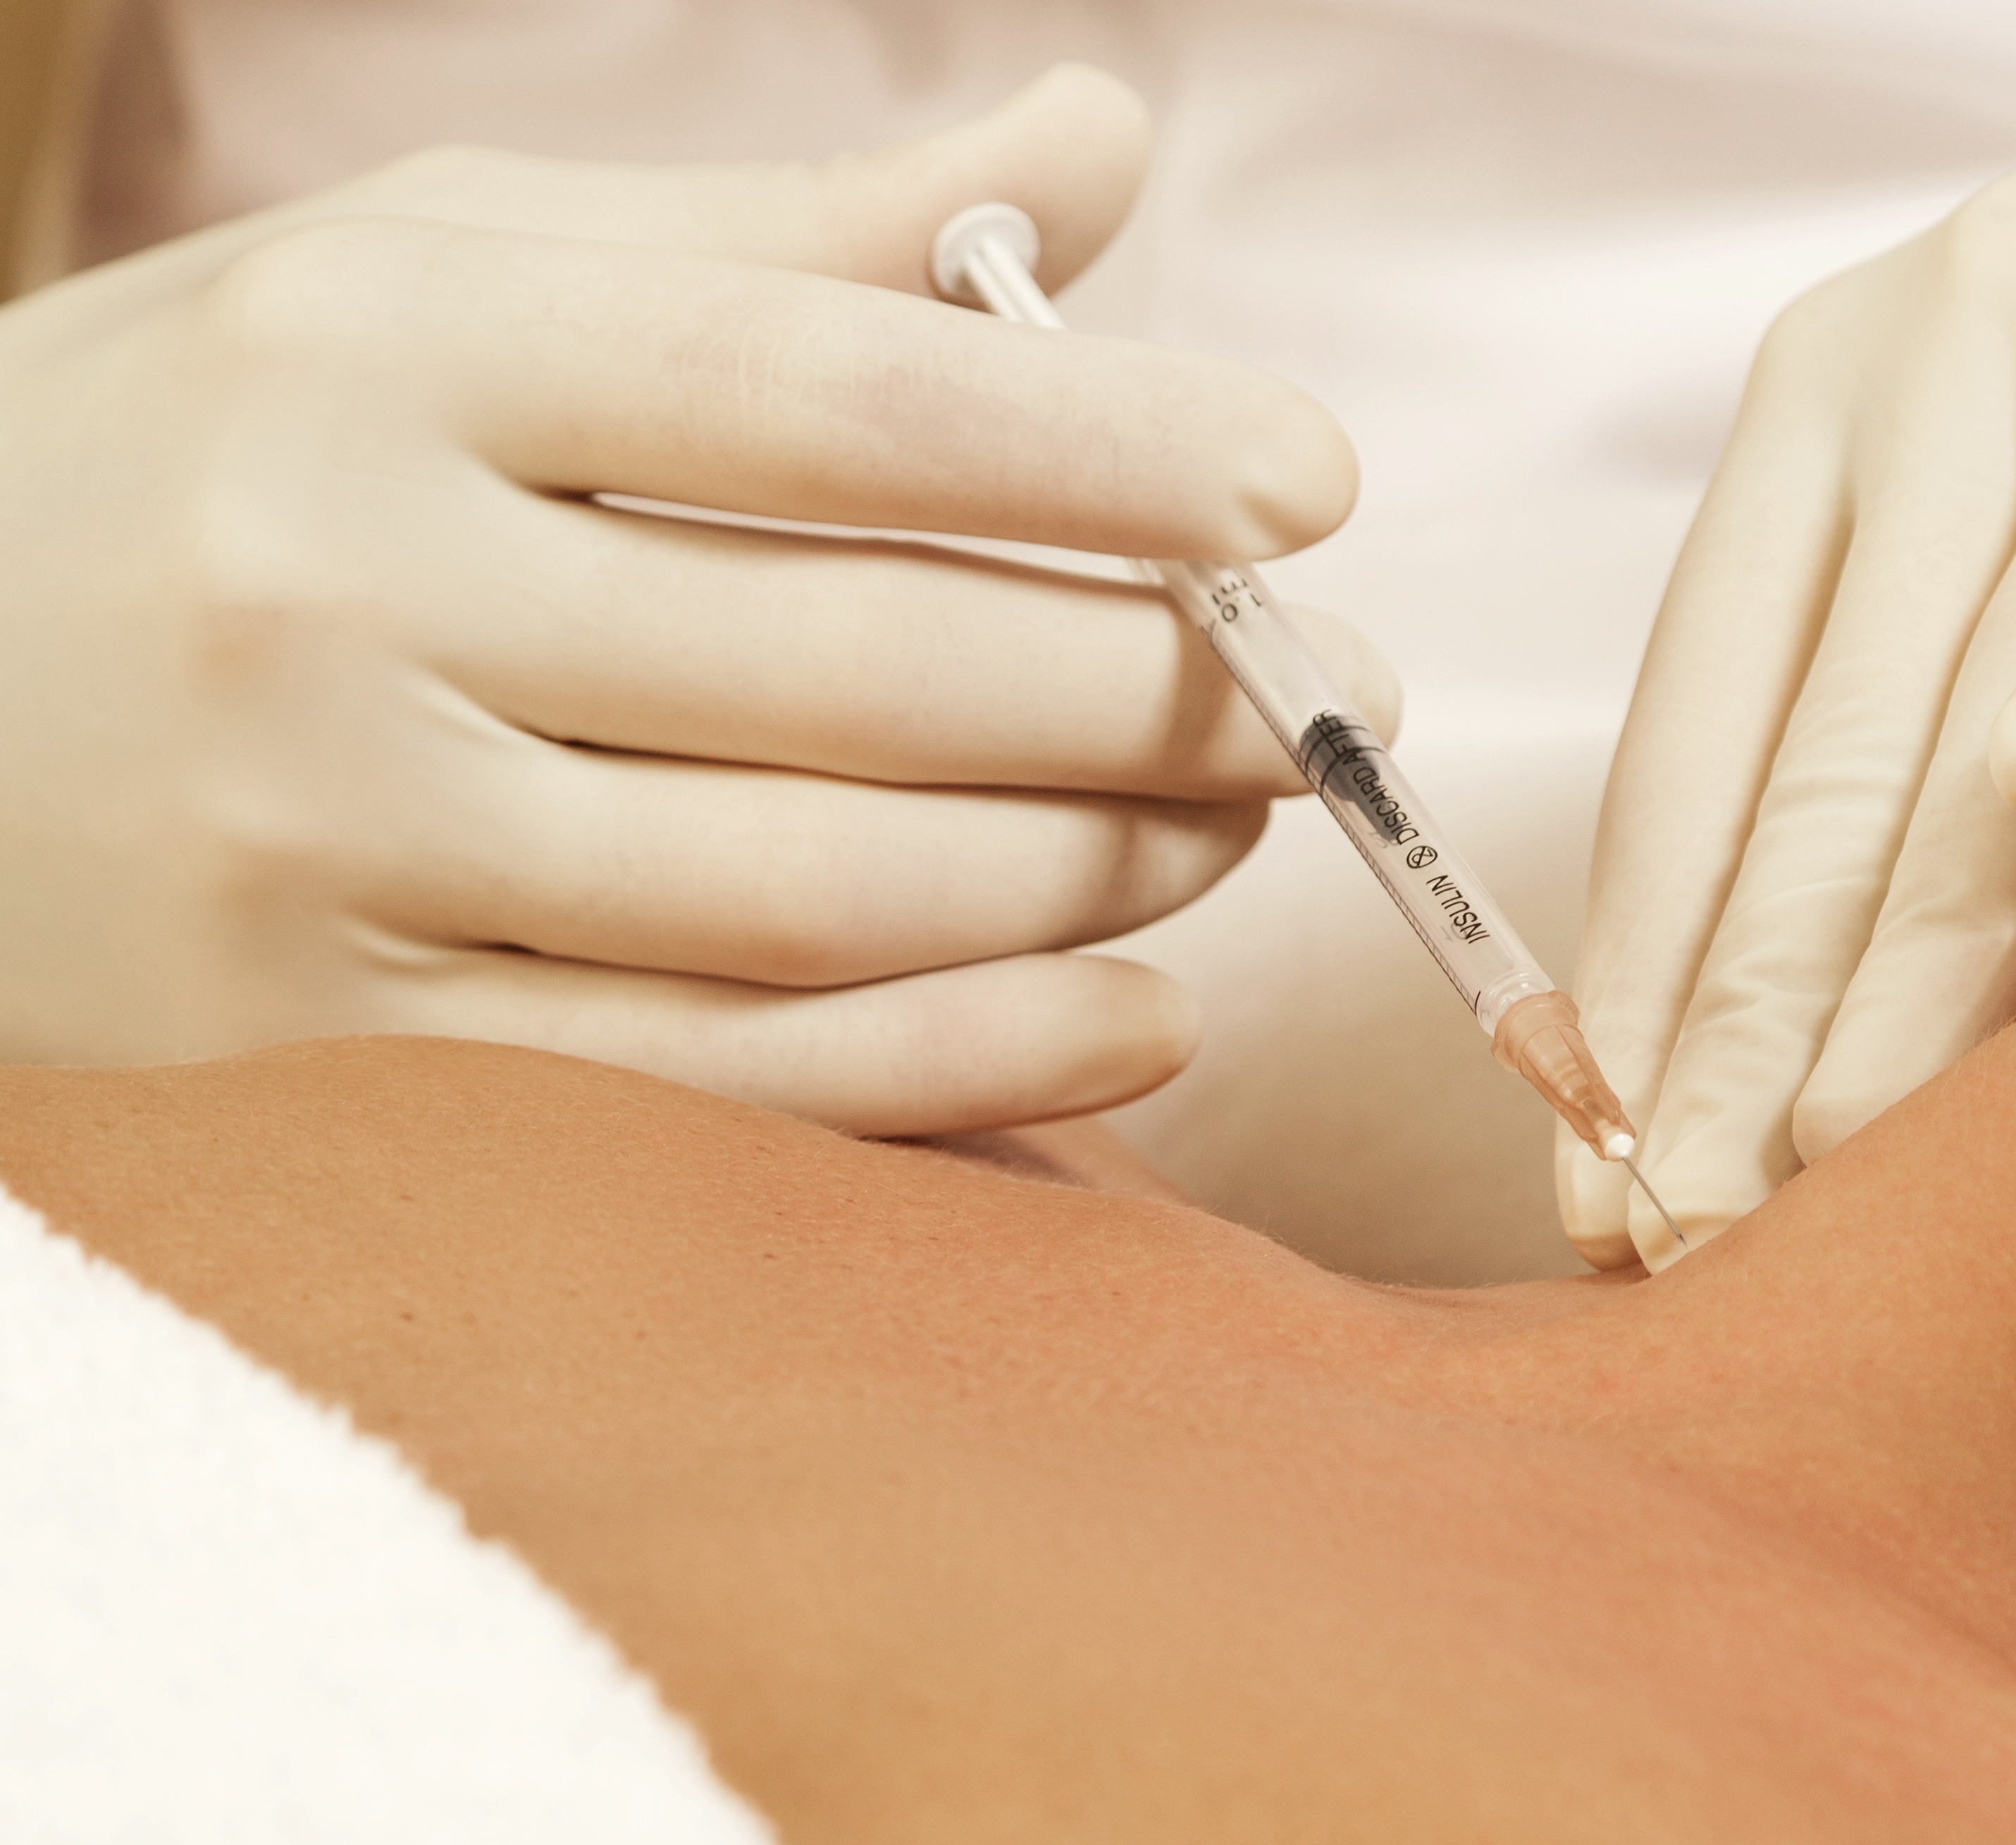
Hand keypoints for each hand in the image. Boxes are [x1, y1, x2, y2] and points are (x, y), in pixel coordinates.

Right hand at [0, 66, 1386, 1134]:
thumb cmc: (236, 437)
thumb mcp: (459, 269)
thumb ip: (792, 233)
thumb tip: (1098, 146)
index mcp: (392, 349)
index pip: (819, 388)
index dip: (1098, 439)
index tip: (1313, 478)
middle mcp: (340, 588)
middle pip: (852, 668)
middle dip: (1151, 693)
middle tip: (1333, 696)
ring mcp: (323, 839)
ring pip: (808, 892)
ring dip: (1088, 873)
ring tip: (1240, 829)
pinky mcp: (329, 1042)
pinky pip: (705, 1082)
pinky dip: (954, 1062)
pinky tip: (1140, 1018)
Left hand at [1564, 0, 2015, 1267]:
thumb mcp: (1975, 476)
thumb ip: (1877, 698)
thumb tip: (1765, 1004)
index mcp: (1825, 409)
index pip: (1697, 741)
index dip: (1637, 972)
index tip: (1596, 1154)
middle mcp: (1943, 374)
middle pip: (1823, 761)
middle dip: (1739, 1019)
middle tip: (1679, 1221)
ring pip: (1998, 701)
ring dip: (1911, 949)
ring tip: (1829, 1145)